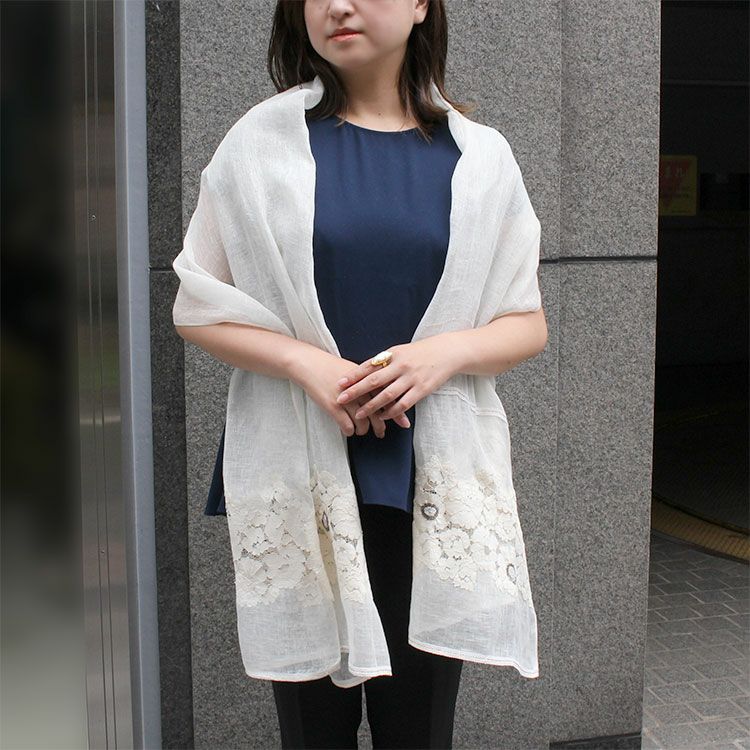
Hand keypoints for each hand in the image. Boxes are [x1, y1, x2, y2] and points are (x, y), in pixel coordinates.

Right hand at [293, 346, 406, 437]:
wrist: (310, 364)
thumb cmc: (332, 367)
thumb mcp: (354, 371)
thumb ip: (370, 381)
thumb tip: (384, 394)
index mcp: (368, 379)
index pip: (387, 398)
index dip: (397, 411)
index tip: (405, 423)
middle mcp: (360, 389)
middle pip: (377, 412)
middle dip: (381, 426)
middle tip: (382, 433)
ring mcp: (347, 398)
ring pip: (363, 421)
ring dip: (364, 430)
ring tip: (362, 431)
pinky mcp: (333, 406)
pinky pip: (347, 425)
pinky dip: (350, 431)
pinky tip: (349, 430)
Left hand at [334, 338, 458, 422]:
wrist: (446, 352)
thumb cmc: (419, 353)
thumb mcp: (400, 352)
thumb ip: (384, 361)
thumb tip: (363, 371)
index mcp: (393, 354)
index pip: (369, 366)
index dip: (354, 375)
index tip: (340, 383)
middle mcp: (401, 366)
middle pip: (374, 381)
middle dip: (356, 391)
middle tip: (341, 399)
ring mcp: (411, 378)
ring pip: (387, 395)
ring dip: (371, 406)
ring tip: (359, 414)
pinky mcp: (422, 389)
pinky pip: (404, 404)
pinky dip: (391, 412)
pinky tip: (383, 416)